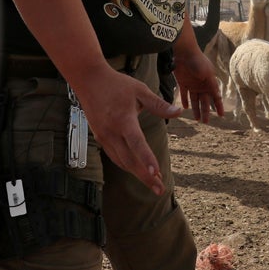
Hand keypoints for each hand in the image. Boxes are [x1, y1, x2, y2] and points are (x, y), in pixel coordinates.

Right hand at [72, 67, 181, 194]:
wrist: (88, 80)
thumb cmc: (116, 84)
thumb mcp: (140, 91)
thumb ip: (159, 105)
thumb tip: (179, 111)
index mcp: (123, 119)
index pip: (137, 143)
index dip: (147, 159)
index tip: (156, 174)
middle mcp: (111, 131)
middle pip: (129, 160)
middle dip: (145, 177)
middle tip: (160, 189)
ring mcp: (103, 136)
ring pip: (121, 161)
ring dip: (137, 173)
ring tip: (153, 182)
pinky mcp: (99, 137)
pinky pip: (114, 156)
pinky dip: (127, 165)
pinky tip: (137, 169)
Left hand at [173, 47, 224, 122]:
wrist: (184, 51)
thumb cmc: (198, 61)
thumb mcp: (207, 73)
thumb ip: (211, 84)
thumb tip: (217, 95)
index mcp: (210, 83)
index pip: (216, 97)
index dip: (219, 106)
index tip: (221, 116)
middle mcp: (202, 85)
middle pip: (205, 101)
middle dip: (206, 111)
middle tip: (205, 122)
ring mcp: (192, 84)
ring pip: (195, 100)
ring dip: (196, 109)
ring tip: (197, 119)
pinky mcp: (183, 82)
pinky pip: (184, 94)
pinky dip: (185, 100)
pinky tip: (185, 107)